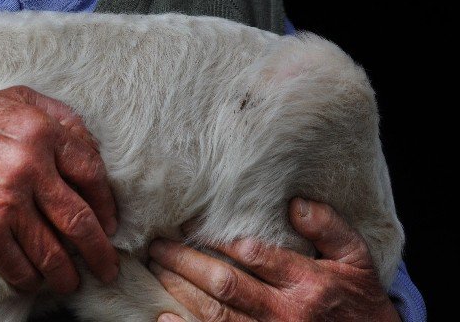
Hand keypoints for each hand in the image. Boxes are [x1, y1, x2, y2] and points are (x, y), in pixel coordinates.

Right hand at [0, 85, 119, 293]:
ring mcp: (7, 200)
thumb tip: (94, 148)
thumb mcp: (13, 100)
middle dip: (100, 251)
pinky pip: (21, 268)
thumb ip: (57, 115)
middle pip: (81, 220)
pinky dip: (32, 281)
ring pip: (54, 252)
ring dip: (68, 275)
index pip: (92, 172)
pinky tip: (36, 280)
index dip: (106, 203)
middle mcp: (28, 164)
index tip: (110, 221)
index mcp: (39, 128)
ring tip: (73, 281)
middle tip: (107, 265)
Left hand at [149, 198, 399, 320]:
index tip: (191, 224)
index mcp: (308, 283)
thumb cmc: (359, 301)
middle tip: (158, 245)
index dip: (218, 239)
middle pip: (225, 285)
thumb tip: (294, 205)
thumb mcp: (357, 260)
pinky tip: (164, 314)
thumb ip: (329, 228)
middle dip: (185, 262)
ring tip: (157, 267)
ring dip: (180, 289)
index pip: (254, 255)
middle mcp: (286, 313)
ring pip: (215, 313)